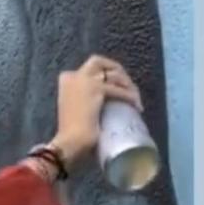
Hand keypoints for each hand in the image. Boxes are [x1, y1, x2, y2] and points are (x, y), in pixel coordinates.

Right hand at [50, 55, 142, 169]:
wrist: (69, 142)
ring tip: (135, 98)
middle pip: (99, 61)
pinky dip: (130, 97)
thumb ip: (84, 99)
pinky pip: (119, 90)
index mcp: (66, 80)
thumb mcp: (75, 109)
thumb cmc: (70, 133)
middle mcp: (73, 76)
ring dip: (127, 84)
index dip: (104, 73)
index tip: (114, 85)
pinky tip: (137, 107)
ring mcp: (84, 81)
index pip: (89, 68)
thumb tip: (103, 99)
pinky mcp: (96, 89)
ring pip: (112, 73)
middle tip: (128, 86)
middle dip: (116, 70)